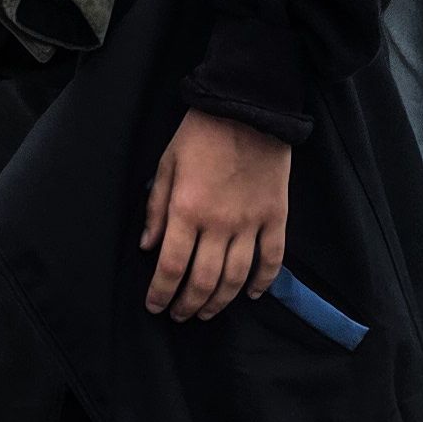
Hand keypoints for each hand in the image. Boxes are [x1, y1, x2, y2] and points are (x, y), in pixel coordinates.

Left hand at [140, 112, 290, 322]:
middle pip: (203, 281)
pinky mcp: (275, 216)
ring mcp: (250, 223)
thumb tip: (147, 247)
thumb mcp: (166, 165)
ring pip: (236, 277)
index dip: (160, 293)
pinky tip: (252, 294)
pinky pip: (272, 259)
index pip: (171, 267)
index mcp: (187, 210)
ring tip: (207, 311)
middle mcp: (219, 224)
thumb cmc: (200, 132)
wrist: (248, 106)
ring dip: (219, 301)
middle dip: (188, 305)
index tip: (155, 306)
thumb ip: (156, 209)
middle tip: (179, 315)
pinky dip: (263, 282)